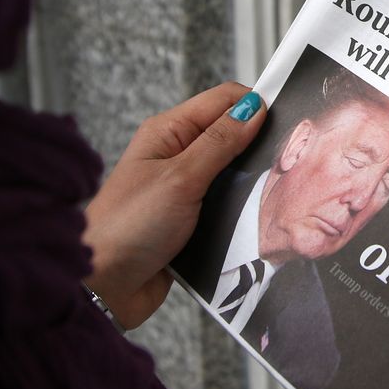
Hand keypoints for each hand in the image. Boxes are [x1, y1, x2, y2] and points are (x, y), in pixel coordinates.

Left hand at [82, 82, 266, 328]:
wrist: (103, 288)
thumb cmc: (127, 227)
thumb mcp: (180, 178)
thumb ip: (219, 143)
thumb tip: (254, 109)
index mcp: (168, 132)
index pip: (223, 100)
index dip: (254, 105)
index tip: (285, 120)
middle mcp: (176, 156)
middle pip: (231, 136)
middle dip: (257, 145)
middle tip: (285, 158)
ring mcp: (184, 190)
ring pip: (233, 175)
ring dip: (250, 183)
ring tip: (273, 190)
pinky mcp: (192, 221)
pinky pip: (227, 208)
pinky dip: (241, 212)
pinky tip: (256, 219)